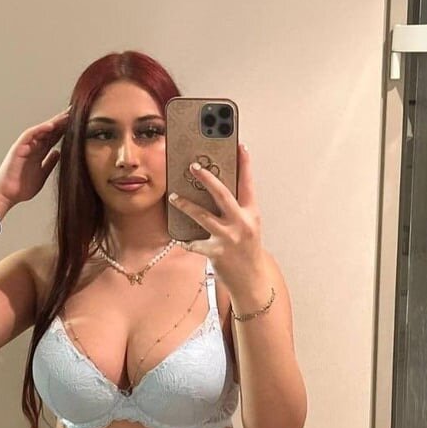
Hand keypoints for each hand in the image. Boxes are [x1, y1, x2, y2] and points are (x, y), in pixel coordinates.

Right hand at [0, 106, 70, 205]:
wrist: (7, 195)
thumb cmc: (21, 186)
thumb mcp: (42, 174)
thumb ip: (50, 162)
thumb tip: (58, 153)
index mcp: (39, 153)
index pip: (54, 138)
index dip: (65, 130)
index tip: (78, 123)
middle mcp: (33, 147)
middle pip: (49, 131)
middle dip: (61, 122)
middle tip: (75, 112)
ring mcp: (25, 147)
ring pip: (41, 130)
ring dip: (53, 122)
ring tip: (66, 115)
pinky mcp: (18, 148)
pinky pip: (29, 135)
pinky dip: (39, 130)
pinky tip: (50, 125)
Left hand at [168, 142, 264, 291]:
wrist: (252, 281)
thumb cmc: (248, 251)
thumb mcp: (249, 227)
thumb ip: (237, 210)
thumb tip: (216, 191)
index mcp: (251, 214)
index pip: (248, 184)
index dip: (245, 165)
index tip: (240, 147)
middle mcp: (241, 224)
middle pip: (222, 195)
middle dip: (207, 178)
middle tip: (194, 166)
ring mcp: (229, 238)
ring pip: (203, 216)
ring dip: (186, 205)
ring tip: (174, 197)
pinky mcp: (216, 253)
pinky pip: (195, 243)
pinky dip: (188, 241)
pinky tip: (182, 239)